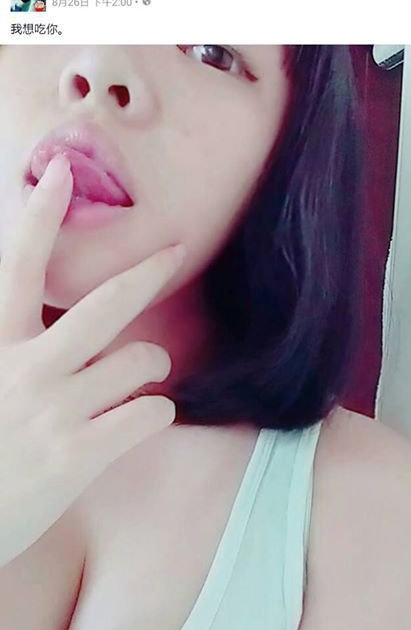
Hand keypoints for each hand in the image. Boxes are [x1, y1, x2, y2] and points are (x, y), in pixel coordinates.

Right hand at [0, 156, 186, 568]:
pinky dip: (156, 412)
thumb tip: (42, 322)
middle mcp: (27, 369)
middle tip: (175, 250)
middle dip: (148, 272)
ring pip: (141, 361)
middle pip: (105, 305)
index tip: (60, 173)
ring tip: (144, 373)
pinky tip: (140, 419)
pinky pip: (149, 414)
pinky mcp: (78, 456)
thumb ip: (14, 346)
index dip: (40, 217)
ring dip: (153, 364)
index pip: (19, 267)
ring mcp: (55, 412)